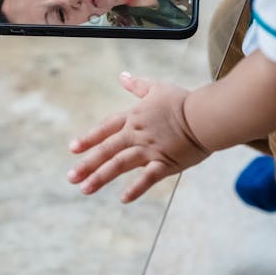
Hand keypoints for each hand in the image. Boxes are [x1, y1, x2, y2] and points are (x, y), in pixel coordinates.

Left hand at [67, 72, 209, 202]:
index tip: (72, 148)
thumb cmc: (182, 100)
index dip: (89, 138)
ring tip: (85, 189)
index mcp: (134, 117)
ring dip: (101, 177)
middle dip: (87, 164)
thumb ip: (137, 84)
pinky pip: (147, 178)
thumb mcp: (157, 87)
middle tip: (71, 177)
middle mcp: (137, 135)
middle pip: (107, 149)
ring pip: (120, 164)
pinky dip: (135, 189)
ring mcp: (150, 150)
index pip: (106, 128)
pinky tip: (123, 199)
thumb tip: (121, 75)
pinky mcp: (165, 163)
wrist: (204, 115)